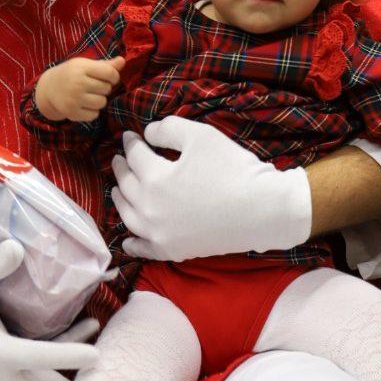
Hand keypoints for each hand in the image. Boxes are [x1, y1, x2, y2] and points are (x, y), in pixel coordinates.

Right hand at [36, 57, 125, 122]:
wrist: (49, 88)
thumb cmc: (72, 73)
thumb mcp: (85, 65)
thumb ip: (105, 64)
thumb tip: (123, 61)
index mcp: (81, 67)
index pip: (110, 73)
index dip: (114, 76)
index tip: (109, 77)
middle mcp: (77, 83)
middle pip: (107, 89)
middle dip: (103, 88)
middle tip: (92, 86)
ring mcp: (74, 99)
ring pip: (102, 103)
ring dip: (99, 100)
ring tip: (89, 95)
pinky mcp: (72, 113)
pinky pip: (94, 115)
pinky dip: (92, 111)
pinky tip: (84, 104)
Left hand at [110, 116, 312, 261]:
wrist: (262, 210)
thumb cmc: (233, 169)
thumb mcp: (200, 136)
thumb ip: (168, 129)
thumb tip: (148, 134)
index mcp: (154, 178)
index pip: (135, 156)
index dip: (131, 143)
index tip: (129, 137)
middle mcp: (149, 209)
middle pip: (127, 186)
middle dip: (121, 169)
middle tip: (120, 159)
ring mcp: (160, 234)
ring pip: (128, 216)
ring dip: (120, 200)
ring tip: (118, 189)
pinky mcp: (174, 250)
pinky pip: (144, 249)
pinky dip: (132, 243)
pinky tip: (126, 240)